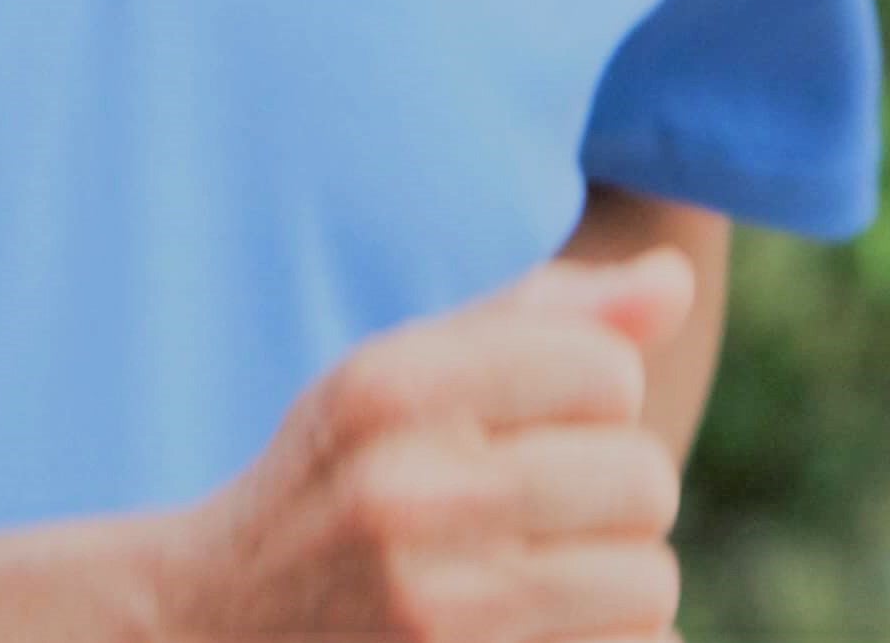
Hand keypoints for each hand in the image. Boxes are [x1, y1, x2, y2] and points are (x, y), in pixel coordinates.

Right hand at [155, 249, 693, 642]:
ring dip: (612, 584)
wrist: (216, 622)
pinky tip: (530, 634)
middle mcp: (406, 492)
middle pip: (645, 478)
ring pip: (648, 583)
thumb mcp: (395, 376)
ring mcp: (437, 608)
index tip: (531, 423)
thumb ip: (536, 319)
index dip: (591, 397)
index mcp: (385, 387)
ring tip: (529, 579)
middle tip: (534, 511)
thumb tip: (674, 282)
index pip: (603, 368)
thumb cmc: (335, 480)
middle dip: (609, 494)